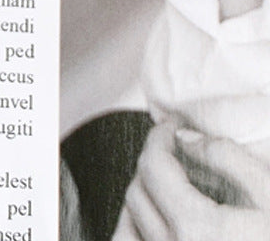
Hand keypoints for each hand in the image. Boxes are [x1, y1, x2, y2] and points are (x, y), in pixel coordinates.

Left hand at [118, 122, 269, 239]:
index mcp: (197, 228)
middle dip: (151, 164)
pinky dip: (137, 233)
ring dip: (140, 199)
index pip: (153, 166)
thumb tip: (184, 138)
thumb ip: (225, 157)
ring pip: (129, 228)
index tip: (171, 125)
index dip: (158, 137)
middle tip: (174, 151)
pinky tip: (160, 222)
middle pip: (137, 194)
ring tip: (166, 184)